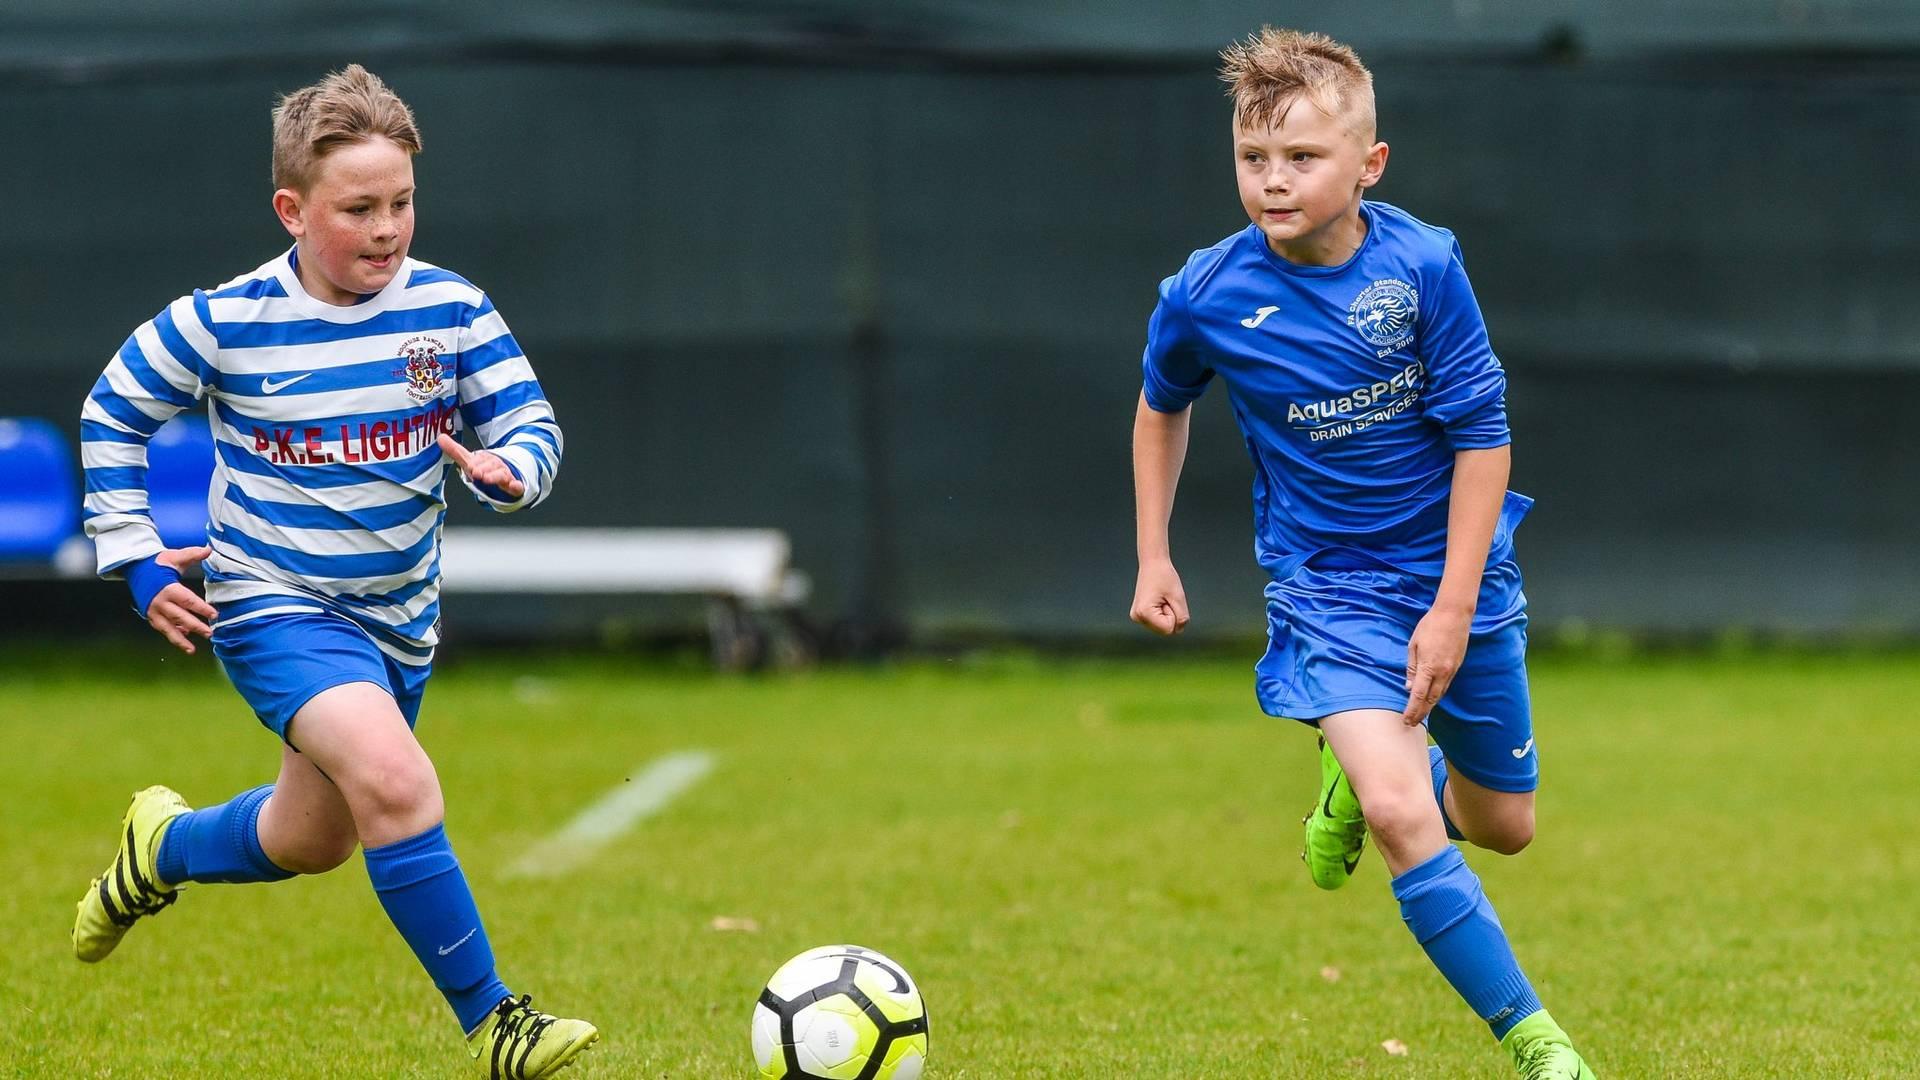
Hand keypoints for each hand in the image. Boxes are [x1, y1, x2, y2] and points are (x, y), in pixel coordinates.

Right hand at [147, 545, 216, 654]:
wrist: (135, 569)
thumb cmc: (158, 564)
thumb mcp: (174, 557)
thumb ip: (192, 554)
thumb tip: (208, 549)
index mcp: (168, 588)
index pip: (188, 601)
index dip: (201, 608)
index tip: (214, 614)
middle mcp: (160, 602)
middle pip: (180, 617)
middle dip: (195, 626)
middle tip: (209, 633)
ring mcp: (153, 611)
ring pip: (168, 628)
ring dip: (180, 639)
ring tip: (192, 650)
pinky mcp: (150, 616)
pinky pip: (162, 628)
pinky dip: (173, 635)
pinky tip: (184, 640)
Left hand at [438, 434, 524, 497]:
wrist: (506, 475)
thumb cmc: (485, 469)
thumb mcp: (470, 460)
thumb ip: (455, 451)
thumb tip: (440, 437)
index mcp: (487, 459)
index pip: (481, 459)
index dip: (476, 462)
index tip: (470, 465)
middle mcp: (497, 466)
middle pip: (491, 466)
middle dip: (484, 469)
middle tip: (476, 473)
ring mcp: (507, 476)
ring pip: (502, 475)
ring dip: (495, 476)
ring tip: (487, 479)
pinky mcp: (514, 487)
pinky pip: (517, 486)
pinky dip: (516, 486)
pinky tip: (515, 485)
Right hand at [1130, 558, 1189, 635]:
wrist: (1153, 563)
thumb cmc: (1166, 577)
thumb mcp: (1179, 598)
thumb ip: (1182, 618)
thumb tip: (1178, 630)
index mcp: (1144, 613)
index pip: (1169, 629)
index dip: (1174, 613)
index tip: (1166, 598)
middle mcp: (1137, 618)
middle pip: (1165, 629)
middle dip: (1170, 614)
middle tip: (1164, 597)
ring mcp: (1137, 617)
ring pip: (1163, 627)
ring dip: (1167, 613)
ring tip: (1161, 598)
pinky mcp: (1140, 615)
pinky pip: (1159, 622)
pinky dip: (1163, 612)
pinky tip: (1158, 600)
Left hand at [1403, 605, 1470, 724]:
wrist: (1454, 615)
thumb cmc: (1430, 626)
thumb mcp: (1414, 645)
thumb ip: (1411, 667)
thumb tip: (1408, 687)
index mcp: (1428, 667)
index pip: (1417, 695)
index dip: (1412, 710)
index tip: (1406, 720)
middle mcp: (1442, 672)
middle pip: (1430, 700)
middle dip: (1421, 713)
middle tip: (1412, 724)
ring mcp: (1451, 670)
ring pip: (1440, 694)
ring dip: (1430, 706)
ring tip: (1421, 715)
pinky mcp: (1457, 666)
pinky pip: (1446, 686)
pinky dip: (1438, 695)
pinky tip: (1432, 699)